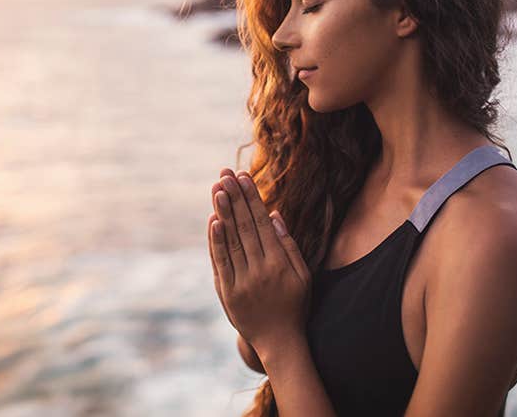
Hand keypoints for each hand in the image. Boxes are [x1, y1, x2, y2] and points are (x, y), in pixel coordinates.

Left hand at [207, 168, 311, 354]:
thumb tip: (275, 214)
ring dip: (224, 213)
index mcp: (280, 263)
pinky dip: (216, 241)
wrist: (279, 342)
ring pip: (232, 241)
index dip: (252, 199)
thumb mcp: (303, 275)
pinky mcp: (228, 293)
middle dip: (235, 198)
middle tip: (226, 174)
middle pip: (245, 227)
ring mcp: (243, 282)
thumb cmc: (295, 306)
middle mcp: (261, 270)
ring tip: (217, 189)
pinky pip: (221, 262)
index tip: (244, 177)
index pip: (263, 223)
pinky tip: (213, 221)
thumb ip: (289, 244)